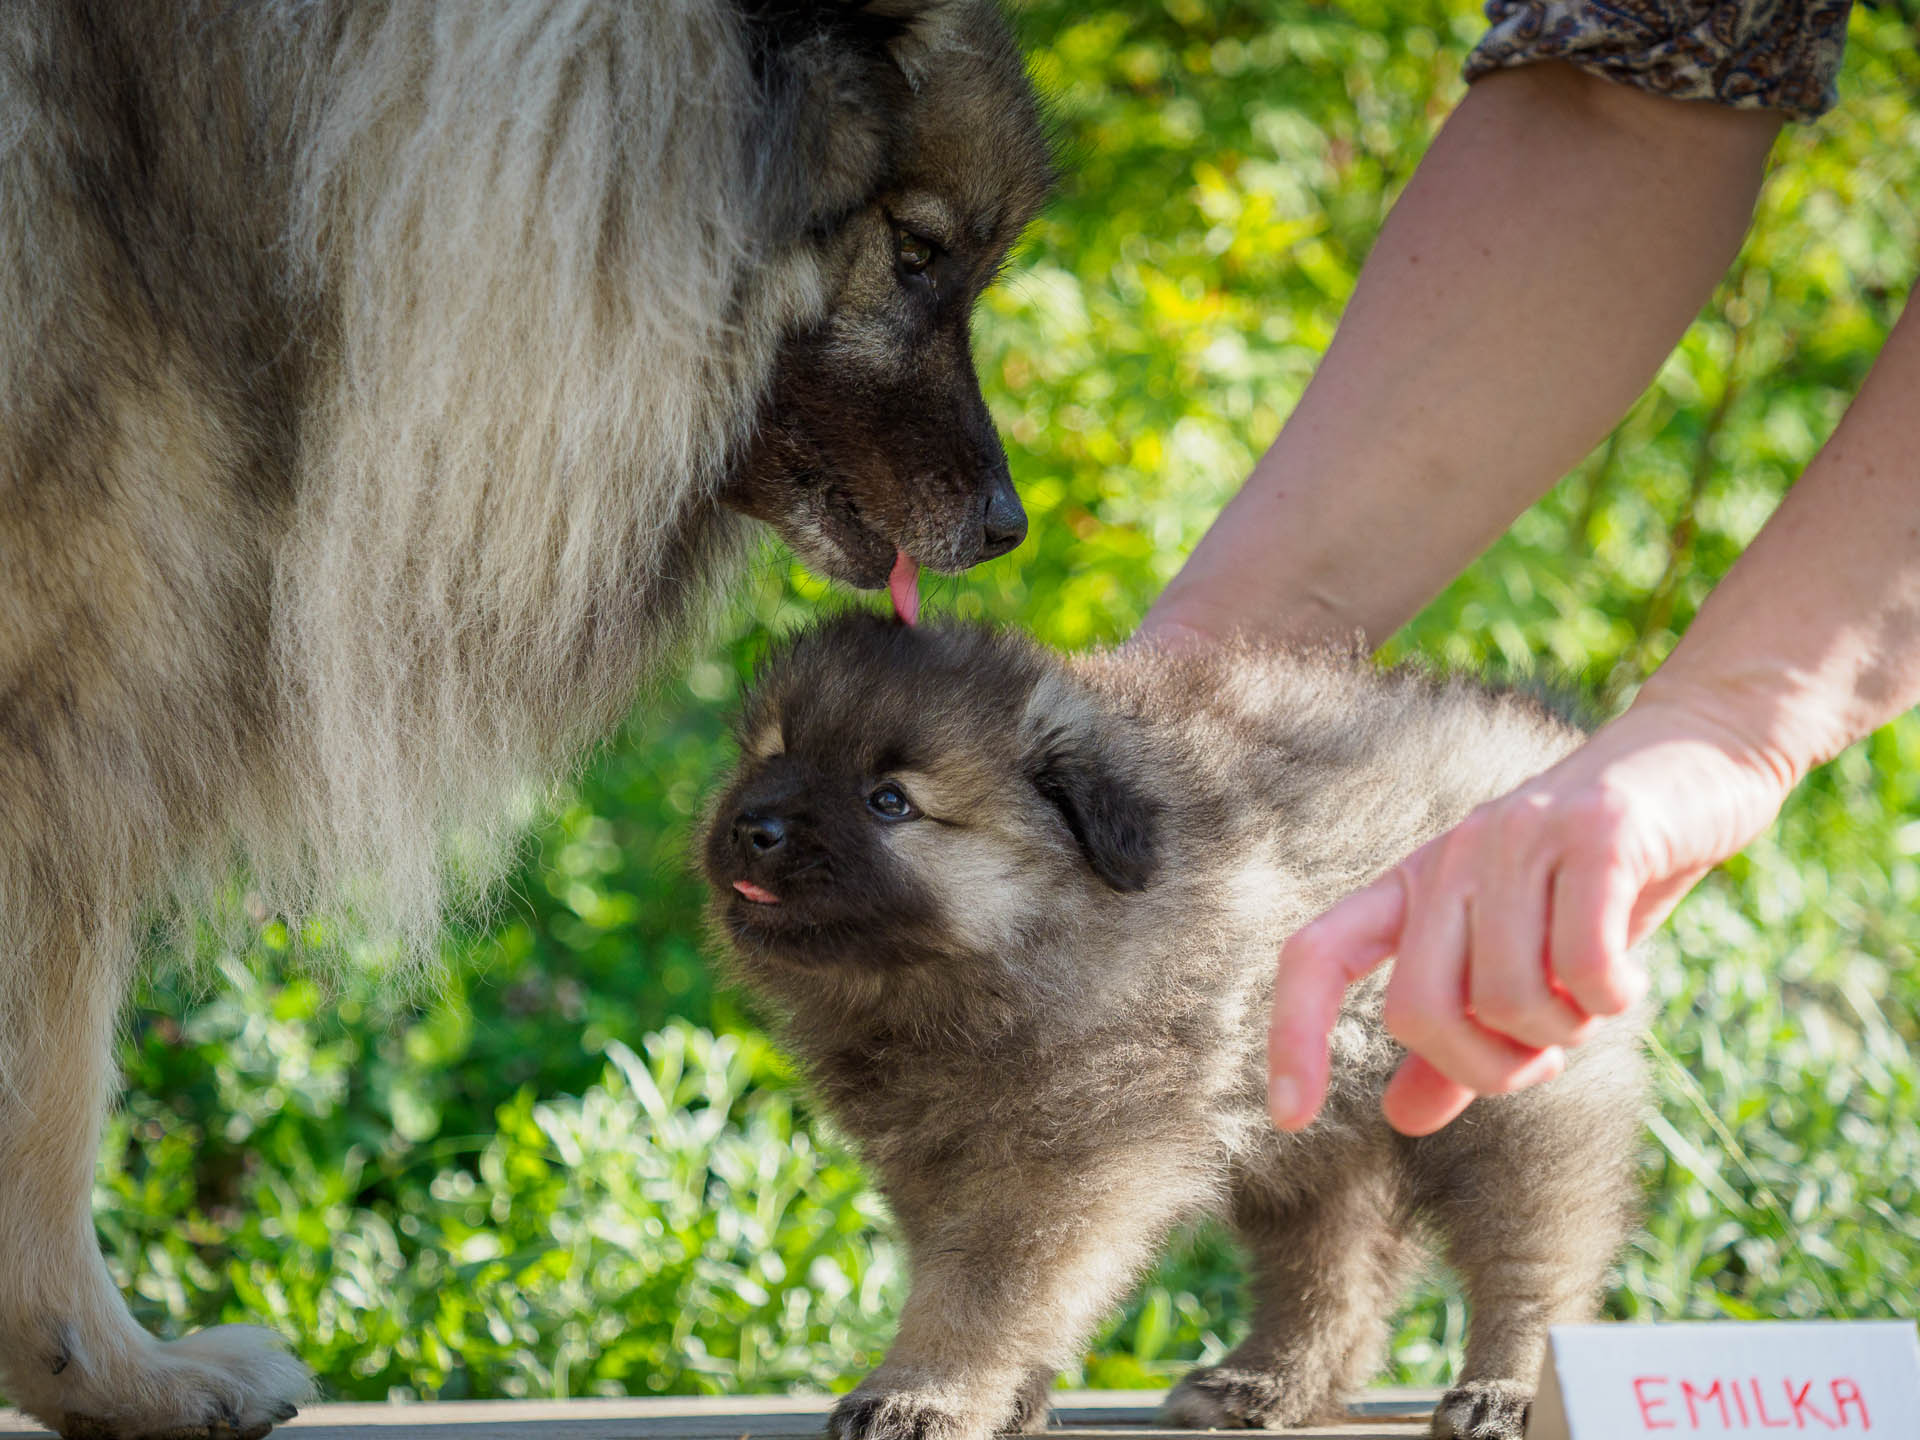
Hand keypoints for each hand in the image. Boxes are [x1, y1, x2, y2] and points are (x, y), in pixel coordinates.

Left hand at [1266, 690, 1797, 1135]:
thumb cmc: (1604, 876)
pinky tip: (1631, 980)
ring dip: (1564, 1034)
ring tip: (1597, 999)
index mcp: (1418, 886)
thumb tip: (1401, 1118)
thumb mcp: (1526, 957)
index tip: (1288, 1118)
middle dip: (1488, 1069)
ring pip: (1506, 999)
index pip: (1318, 954)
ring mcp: (1520, 837)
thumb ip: (1465, 1037)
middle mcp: (1452, 856)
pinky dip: (1612, 998)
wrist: (1699, 757)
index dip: (1294, 1034)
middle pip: (1418, 1013)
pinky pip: (1583, 964)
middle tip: (1546, 1055)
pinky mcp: (1598, 831)